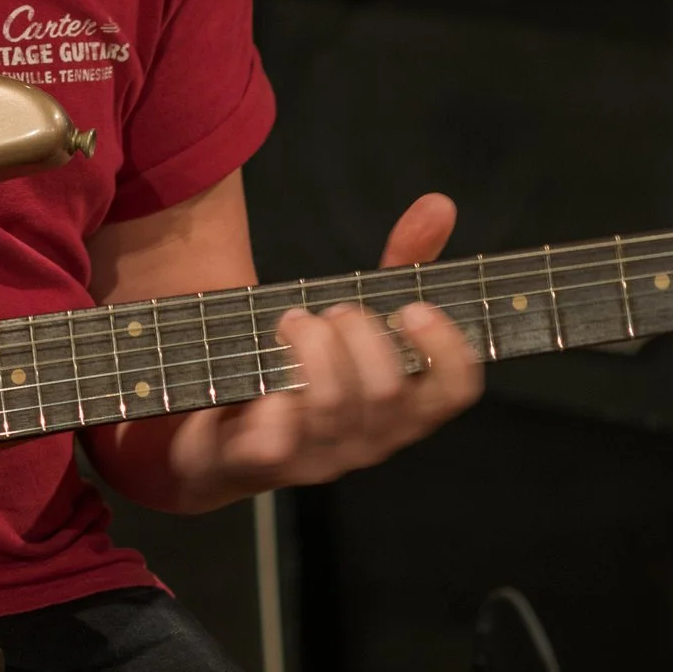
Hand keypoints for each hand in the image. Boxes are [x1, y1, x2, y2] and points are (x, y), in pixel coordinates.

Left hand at [143, 192, 481, 510]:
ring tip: (291, 321)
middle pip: (389, 393)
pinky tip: (263, 368)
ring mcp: (319, 459)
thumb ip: (401, 265)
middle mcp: (371, 440)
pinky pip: (277, 440)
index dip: (446, 350)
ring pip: (334, 406)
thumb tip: (438, 205)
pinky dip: (271, 396)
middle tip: (332, 310)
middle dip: (360, 335)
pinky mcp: (264, 466)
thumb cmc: (302, 368)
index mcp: (404, 407)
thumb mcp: (355, 316)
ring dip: (311, 347)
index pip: (454, 392)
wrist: (217, 435)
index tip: (414, 309)